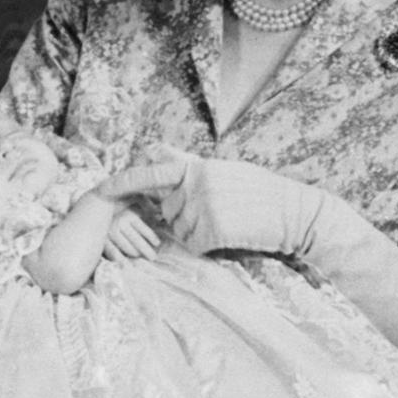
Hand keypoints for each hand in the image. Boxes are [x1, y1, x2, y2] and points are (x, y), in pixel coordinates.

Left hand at [103, 148, 334, 258]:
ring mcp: (202, 207)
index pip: (152, 174)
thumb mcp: (225, 171)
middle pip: (169, 212)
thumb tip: (156, 150)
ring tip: (232, 222)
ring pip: (182, 231)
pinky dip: (211, 247)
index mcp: (198, 167)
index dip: (124, 182)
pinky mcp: (211, 230)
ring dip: (201, 233)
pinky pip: (196, 246)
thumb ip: (189, 165)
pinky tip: (233, 235)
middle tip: (223, 213)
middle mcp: (196, 184)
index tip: (102, 189)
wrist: (295, 214)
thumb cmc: (264, 193)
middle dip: (186, 217)